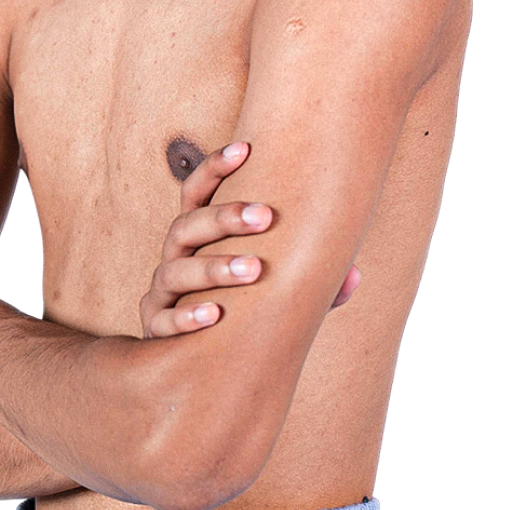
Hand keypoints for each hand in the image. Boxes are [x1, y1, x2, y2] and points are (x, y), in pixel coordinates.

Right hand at [139, 141, 358, 338]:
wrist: (198, 361)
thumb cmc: (239, 310)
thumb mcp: (270, 290)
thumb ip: (309, 284)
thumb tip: (353, 275)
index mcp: (199, 238)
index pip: (197, 193)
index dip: (215, 168)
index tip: (245, 149)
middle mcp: (176, 257)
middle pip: (187, 226)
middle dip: (223, 217)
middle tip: (265, 216)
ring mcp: (163, 291)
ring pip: (176, 270)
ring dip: (213, 267)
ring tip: (252, 268)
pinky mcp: (155, 326)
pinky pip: (163, 318)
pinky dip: (185, 316)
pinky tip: (214, 315)